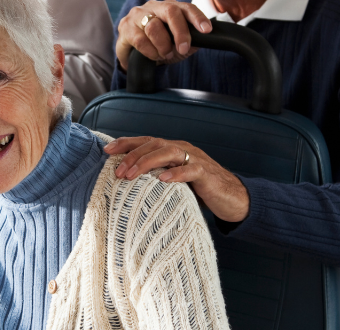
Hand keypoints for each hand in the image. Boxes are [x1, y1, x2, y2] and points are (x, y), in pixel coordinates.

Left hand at [104, 136, 249, 222]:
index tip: (107, 151)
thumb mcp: (174, 181)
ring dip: (147, 162)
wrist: (232, 198)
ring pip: (168, 152)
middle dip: (132, 155)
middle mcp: (183, 149)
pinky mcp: (206, 173)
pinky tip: (163, 180)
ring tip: (131, 174)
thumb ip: (156, 177)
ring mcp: (195, 159)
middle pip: (154, 144)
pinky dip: (176, 173)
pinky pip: (190, 170)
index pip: (146, 141)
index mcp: (173, 149)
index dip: (126, 144)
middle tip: (116, 170)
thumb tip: (127, 182)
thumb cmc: (200, 190)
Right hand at [115, 0, 212, 70]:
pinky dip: (150, 52)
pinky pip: (140, 40)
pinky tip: (154, 56)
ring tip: (165, 55)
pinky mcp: (125, 26)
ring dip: (163, 46)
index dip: (197, 17)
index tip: (207, 30)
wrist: (134, 56)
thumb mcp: (179, 45)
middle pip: (171, 11)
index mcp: (171, 8)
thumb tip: (203, 40)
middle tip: (183, 48)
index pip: (187, 7)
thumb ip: (192, 42)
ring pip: (154, 26)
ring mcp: (138, 14)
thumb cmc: (159, 46)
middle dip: (180, 31)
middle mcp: (155, 6)